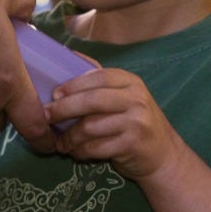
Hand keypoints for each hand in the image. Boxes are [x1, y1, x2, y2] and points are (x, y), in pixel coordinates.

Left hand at [47, 68, 183, 179]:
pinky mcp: (133, 144)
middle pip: (92, 100)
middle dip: (63, 109)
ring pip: (90, 127)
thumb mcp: (125, 98)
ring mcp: (137, 122)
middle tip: (45, 117)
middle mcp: (137, 99)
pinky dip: (81, 152)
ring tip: (61, 143)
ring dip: (70, 137)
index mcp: (132, 82)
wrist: (164, 155)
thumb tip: (68, 56)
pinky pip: (96, 147)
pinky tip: (76, 152)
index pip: (98, 76)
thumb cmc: (137, 124)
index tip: (53, 94)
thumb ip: (101, 82)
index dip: (73, 84)